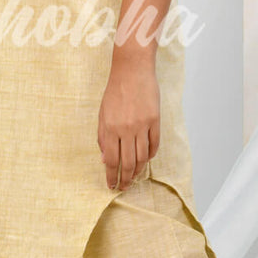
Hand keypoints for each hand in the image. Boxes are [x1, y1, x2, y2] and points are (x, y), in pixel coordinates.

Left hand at [97, 57, 159, 189]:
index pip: (111, 160)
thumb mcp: (102, 114)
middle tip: (125, 186)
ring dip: (138, 171)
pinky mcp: (155, 120)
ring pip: (142, 157)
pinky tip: (146, 160)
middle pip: (128, 163)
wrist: (132, 71)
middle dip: (126, 179)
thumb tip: (104, 160)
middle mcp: (126, 129)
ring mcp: (142, 125)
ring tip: (135, 177)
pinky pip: (154, 144)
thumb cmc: (115, 91)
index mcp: (110, 128)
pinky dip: (151, 155)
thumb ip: (102, 137)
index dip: (111, 176)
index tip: (112, 185)